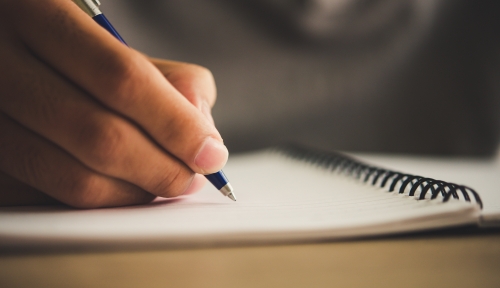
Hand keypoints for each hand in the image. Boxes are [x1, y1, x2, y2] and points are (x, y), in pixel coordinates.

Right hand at [0, 0, 226, 207]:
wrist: (5, 52)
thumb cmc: (75, 48)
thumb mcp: (120, 43)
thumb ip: (170, 79)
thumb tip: (203, 134)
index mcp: (37, 10)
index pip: (122, 79)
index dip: (176, 124)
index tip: (211, 153)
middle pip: (99, 136)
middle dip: (162, 168)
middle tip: (192, 176)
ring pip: (74, 178)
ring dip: (136, 191)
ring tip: (164, 182)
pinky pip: (56, 196)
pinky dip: (105, 199)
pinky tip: (125, 185)